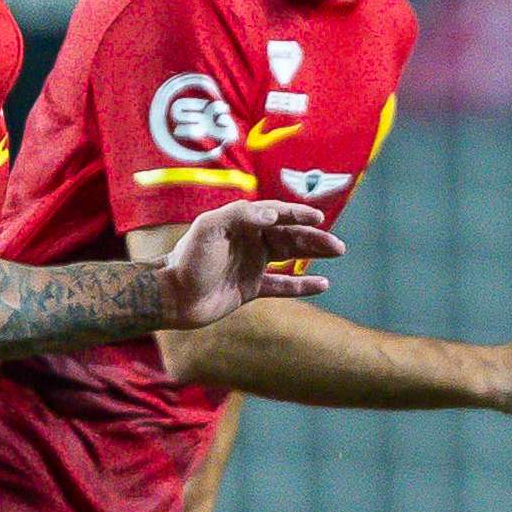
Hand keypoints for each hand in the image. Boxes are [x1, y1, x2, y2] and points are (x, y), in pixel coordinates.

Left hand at [157, 200, 343, 330]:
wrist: (174, 297)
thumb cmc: (189, 260)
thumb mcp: (209, 228)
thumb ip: (239, 215)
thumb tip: (272, 215)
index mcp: (241, 224)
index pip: (276, 214)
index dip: (298, 214)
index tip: (318, 217)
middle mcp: (249, 242)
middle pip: (289, 235)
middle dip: (314, 238)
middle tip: (338, 246)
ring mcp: (252, 265)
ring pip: (290, 256)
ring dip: (314, 254)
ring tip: (336, 253)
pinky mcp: (251, 288)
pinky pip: (282, 285)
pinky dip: (302, 285)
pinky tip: (322, 285)